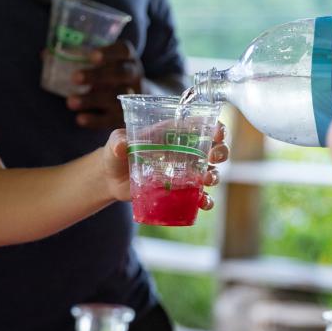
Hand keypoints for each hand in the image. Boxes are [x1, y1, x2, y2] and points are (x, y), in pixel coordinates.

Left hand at [67, 40, 142, 129]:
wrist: (139, 102)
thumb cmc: (111, 76)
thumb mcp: (101, 64)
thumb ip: (77, 58)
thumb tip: (44, 54)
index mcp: (127, 58)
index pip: (123, 50)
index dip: (110, 52)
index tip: (93, 56)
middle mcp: (134, 76)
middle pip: (122, 73)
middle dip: (98, 76)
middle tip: (75, 78)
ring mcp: (133, 98)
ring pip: (116, 98)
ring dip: (92, 100)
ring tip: (70, 102)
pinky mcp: (127, 118)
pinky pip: (113, 120)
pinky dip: (96, 121)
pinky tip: (80, 119)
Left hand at [103, 123, 229, 204]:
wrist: (111, 179)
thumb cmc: (116, 153)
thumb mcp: (115, 143)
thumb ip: (118, 141)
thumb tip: (121, 145)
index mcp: (173, 134)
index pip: (201, 126)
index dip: (215, 128)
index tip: (218, 133)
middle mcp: (184, 152)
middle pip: (213, 149)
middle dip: (221, 151)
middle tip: (214, 157)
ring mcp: (184, 173)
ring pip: (210, 172)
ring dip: (214, 176)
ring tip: (207, 181)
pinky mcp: (179, 191)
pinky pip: (198, 196)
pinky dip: (205, 200)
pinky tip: (203, 203)